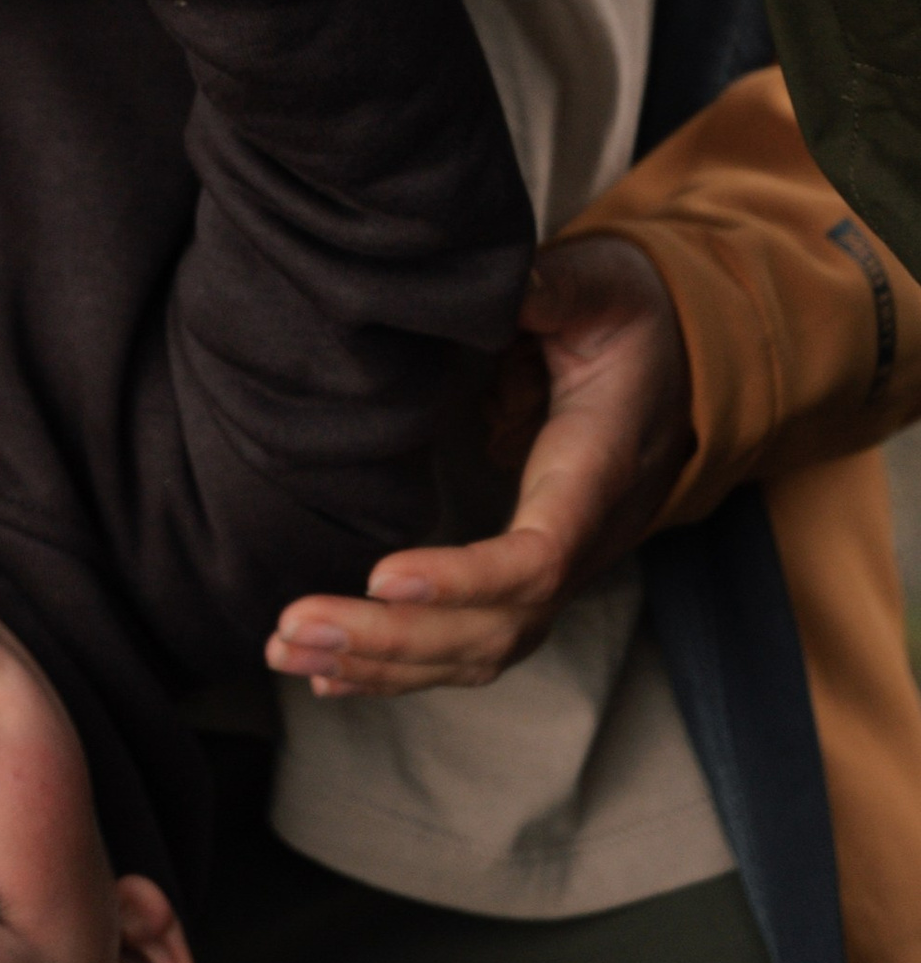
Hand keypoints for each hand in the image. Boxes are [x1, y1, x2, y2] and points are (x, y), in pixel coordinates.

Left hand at [266, 235, 693, 695]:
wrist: (678, 366)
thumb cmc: (630, 322)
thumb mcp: (603, 287)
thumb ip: (554, 289)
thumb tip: (500, 286)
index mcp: (594, 474)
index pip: (537, 556)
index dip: (464, 580)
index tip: (382, 578)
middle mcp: (580, 543)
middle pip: (494, 628)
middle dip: (392, 640)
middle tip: (292, 625)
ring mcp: (554, 572)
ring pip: (475, 650)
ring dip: (379, 664)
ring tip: (285, 650)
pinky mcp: (523, 581)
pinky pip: (467, 644)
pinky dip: (397, 670)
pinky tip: (327, 676)